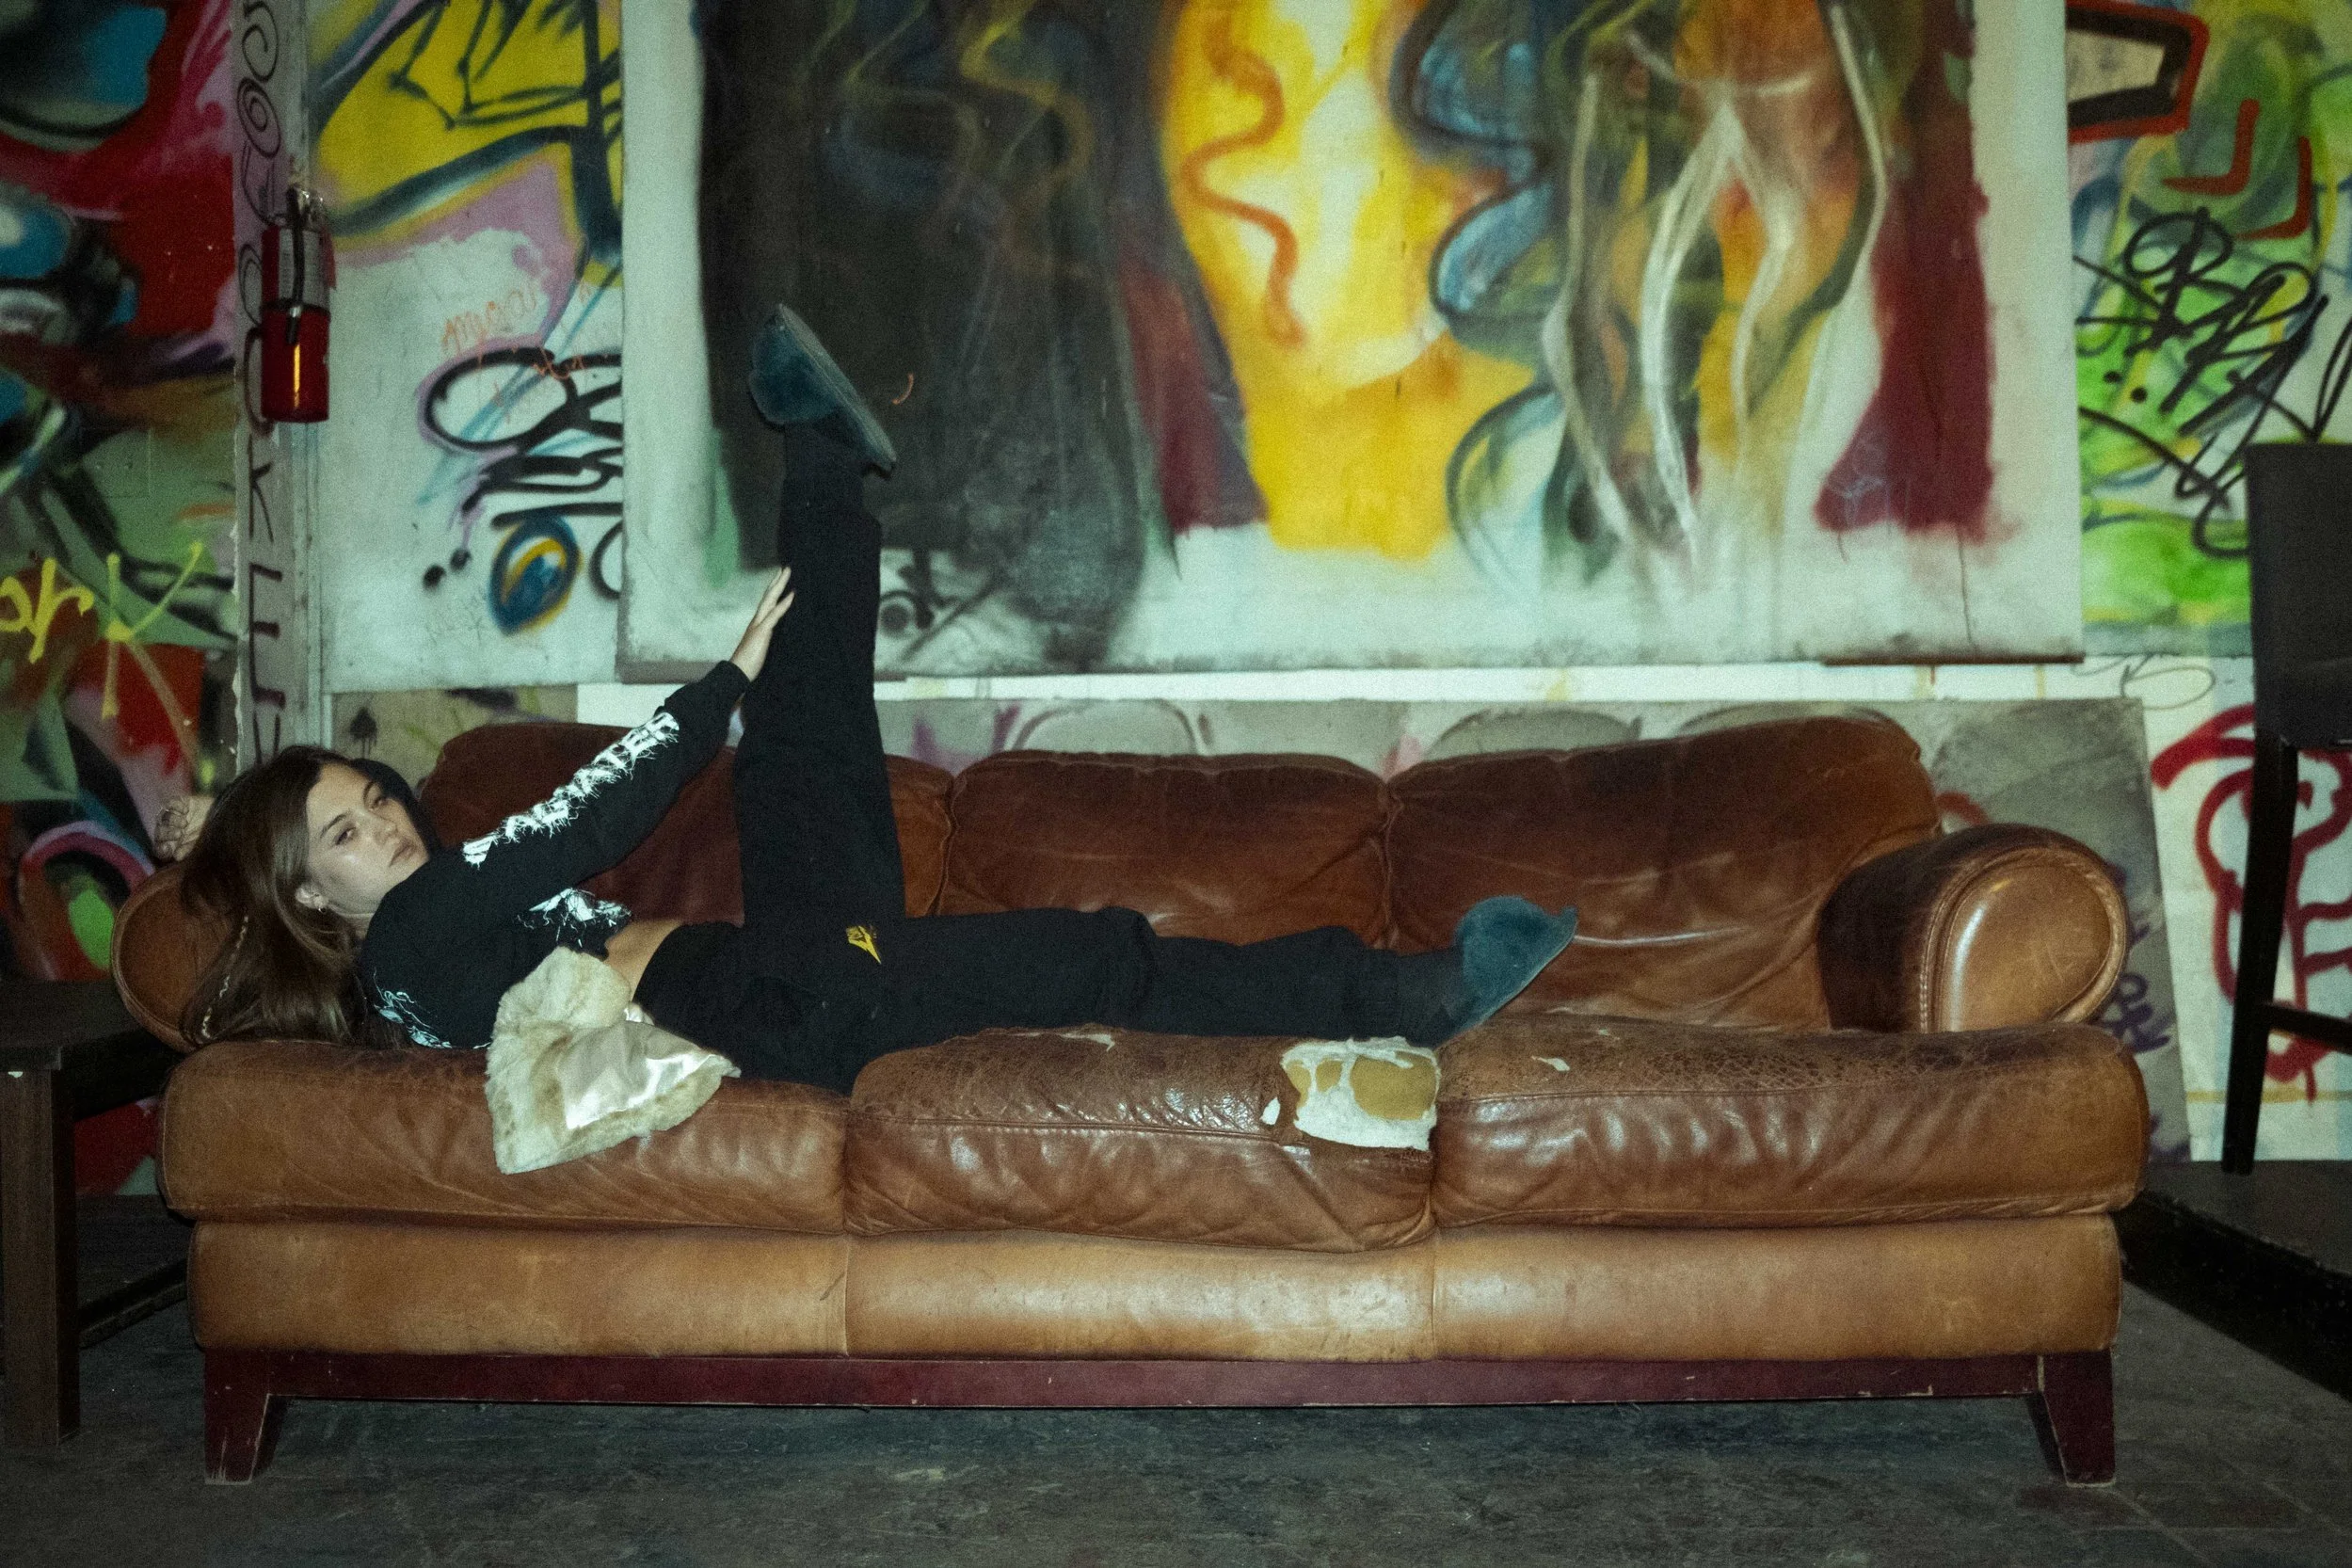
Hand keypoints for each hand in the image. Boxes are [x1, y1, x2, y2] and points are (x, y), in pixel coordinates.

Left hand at [154, 794, 213, 861]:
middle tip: (179, 834)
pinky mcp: (178, 802)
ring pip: (163, 817)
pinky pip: (169, 803)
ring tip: (185, 823)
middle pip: (160, 832)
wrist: (225, 814)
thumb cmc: (212, 833)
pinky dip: (175, 807)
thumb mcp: (202, 842)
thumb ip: (189, 849)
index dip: (161, 849)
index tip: (167, 849)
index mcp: (173, 843)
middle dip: (167, 833)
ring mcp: (173, 815)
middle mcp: (170, 829)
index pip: (160, 848)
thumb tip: (176, 857)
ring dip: (172, 821)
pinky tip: (186, 810)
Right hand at [728, 567, 794, 681]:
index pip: (767, 603)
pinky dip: (784, 604)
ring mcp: (759, 624)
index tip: (780, 579)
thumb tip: (772, 635)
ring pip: (770, 599)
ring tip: (787, 572)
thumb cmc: (748, 663)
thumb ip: (766, 638)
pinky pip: (775, 614)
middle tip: (785, 566)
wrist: (737, 673)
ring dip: (780, 585)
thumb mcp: (760, 648)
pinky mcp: (763, 631)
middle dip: (777, 581)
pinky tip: (792, 594)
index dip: (774, 591)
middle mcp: (757, 620)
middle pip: (768, 596)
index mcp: (758, 624)